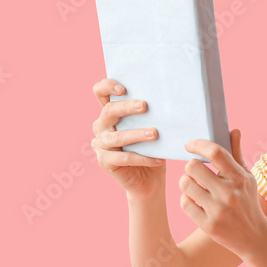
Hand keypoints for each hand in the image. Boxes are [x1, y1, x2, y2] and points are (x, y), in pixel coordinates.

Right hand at [90, 78, 166, 196]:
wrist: (149, 180)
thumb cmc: (151, 149)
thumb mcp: (151, 128)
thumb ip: (150, 115)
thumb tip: (166, 101)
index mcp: (110, 113)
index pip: (100, 93)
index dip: (107, 86)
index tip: (123, 88)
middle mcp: (101, 126)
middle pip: (109, 111)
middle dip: (127, 107)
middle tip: (144, 106)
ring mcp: (101, 144)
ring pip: (117, 137)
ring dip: (137, 134)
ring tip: (154, 134)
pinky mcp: (105, 162)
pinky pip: (125, 158)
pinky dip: (143, 158)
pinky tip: (159, 159)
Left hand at [180, 129, 266, 258]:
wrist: (253, 237)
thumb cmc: (247, 201)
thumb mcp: (246, 178)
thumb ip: (236, 154)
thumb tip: (233, 130)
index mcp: (239, 177)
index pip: (215, 152)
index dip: (198, 144)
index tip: (189, 145)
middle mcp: (229, 193)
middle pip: (193, 166)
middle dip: (190, 166)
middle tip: (194, 171)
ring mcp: (218, 210)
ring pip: (185, 184)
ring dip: (186, 183)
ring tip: (193, 185)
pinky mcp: (208, 225)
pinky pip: (184, 203)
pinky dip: (186, 200)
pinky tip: (195, 201)